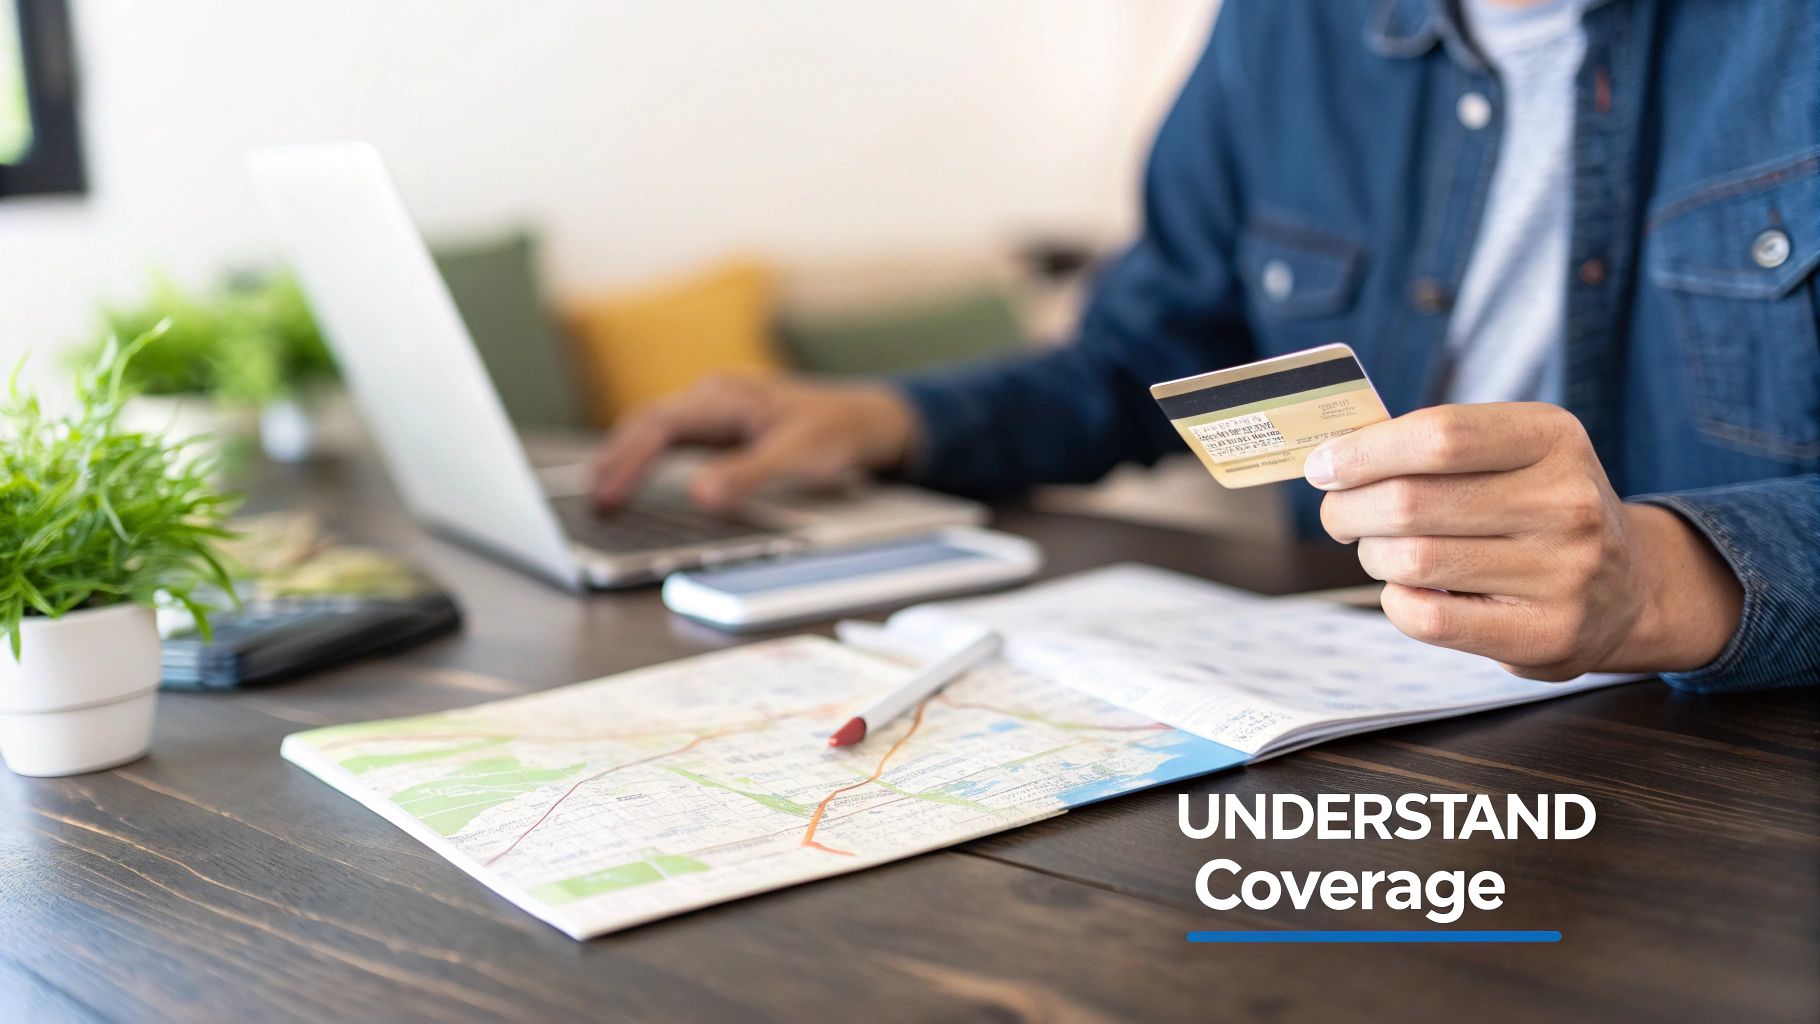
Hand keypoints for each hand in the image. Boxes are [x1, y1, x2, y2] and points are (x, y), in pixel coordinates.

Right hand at [590, 374, 917, 511]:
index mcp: (726, 398)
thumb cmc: (835, 433)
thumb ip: (749, 475)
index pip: (661, 426)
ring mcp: (713, 407)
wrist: (864, 418)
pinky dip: (643, 455)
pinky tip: (630, 477)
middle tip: (590, 501)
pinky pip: (668, 435)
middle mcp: (713, 396)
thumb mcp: (799, 457)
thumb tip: (700, 496)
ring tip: (598, 494)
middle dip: (614, 459)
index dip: (628, 461)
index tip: (607, 494)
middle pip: (647, 422)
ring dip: (624, 455)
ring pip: (654, 426)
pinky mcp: (718, 422)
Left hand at [1305, 403, 1741, 678]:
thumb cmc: (1536, 508)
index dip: (1364, 452)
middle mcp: (1567, 502)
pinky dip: (1396, 601)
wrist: (1627, 588)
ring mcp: (1565, 573)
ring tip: (1379, 549)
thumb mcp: (1511, 453)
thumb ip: (1433, 447)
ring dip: (1372, 554)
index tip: (1324, 466)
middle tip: (1338, 514)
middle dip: (1349, 509)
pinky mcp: (1546, 635)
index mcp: (1553, 438)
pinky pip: (1428, 618)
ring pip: (1412, 561)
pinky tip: (1407, 589)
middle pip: (1410, 502)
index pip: (1438, 435)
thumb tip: (1333, 457)